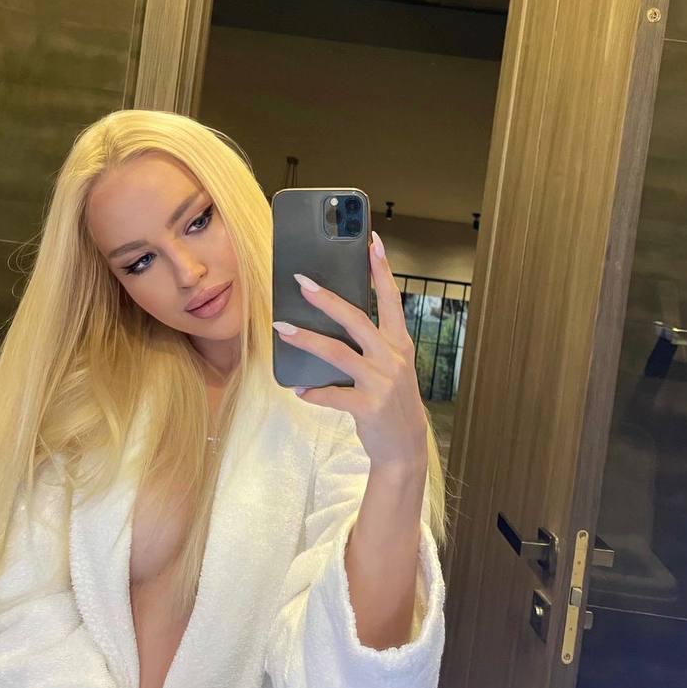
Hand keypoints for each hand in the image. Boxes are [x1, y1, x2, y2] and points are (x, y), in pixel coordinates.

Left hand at [273, 230, 428, 473]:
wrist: (404, 446)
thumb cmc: (391, 399)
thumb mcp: (390, 366)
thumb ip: (370, 342)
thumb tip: (334, 316)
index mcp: (399, 344)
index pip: (390, 298)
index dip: (381, 269)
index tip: (372, 240)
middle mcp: (392, 358)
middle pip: (356, 320)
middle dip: (327, 298)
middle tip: (302, 281)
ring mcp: (381, 383)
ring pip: (337, 353)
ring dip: (306, 339)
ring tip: (282, 328)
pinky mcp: (368, 408)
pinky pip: (333, 395)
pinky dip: (313, 392)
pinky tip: (298, 389)